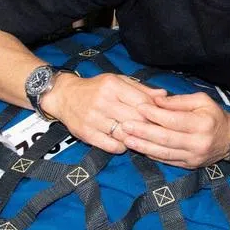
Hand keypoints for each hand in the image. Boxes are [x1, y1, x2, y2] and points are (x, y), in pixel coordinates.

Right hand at [43, 72, 167, 154]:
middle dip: (148, 127)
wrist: (64, 96)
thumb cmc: (97, 88)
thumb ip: (142, 89)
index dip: (155, 112)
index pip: (143, 102)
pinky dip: (122, 147)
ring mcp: (93, 118)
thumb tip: (164, 96)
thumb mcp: (119, 81)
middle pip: (136, 120)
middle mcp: (102, 101)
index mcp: (113, 86)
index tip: (159, 117)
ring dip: (135, 138)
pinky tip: (124, 142)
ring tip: (139, 136)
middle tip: (153, 130)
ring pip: (125, 135)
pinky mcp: (85, 133)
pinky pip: (111, 146)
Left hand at [119, 91, 229, 168]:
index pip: (173, 120)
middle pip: (165, 138)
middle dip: (142, 131)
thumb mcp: (202, 101)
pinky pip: (166, 160)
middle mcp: (198, 142)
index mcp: (202, 124)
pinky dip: (151, 154)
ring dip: (142, 146)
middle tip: (125, 124)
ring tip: (126, 138)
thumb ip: (178, 101)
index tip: (139, 107)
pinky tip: (139, 148)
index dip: (154, 114)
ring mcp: (193, 157)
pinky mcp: (188, 165)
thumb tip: (156, 101)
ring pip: (163, 152)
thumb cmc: (214, 116)